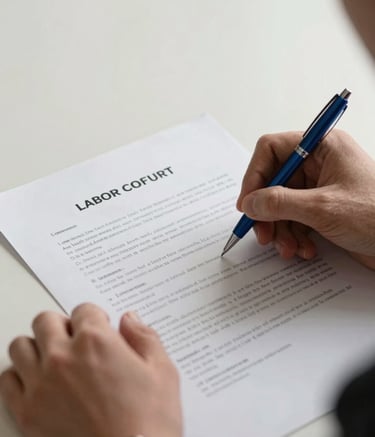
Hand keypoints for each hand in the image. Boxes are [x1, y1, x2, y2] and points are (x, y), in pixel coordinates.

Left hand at [0, 303, 181, 436]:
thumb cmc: (150, 422)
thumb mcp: (162, 372)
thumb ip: (144, 338)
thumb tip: (130, 319)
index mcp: (96, 341)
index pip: (83, 310)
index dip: (95, 318)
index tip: (102, 329)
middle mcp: (63, 356)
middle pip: (45, 320)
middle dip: (63, 325)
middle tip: (77, 341)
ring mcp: (41, 384)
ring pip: (21, 346)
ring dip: (38, 347)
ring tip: (56, 360)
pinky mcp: (27, 413)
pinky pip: (8, 380)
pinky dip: (20, 377)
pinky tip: (40, 384)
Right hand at [236, 130, 374, 269]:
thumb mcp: (322, 208)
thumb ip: (279, 203)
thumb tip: (249, 203)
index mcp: (322, 147)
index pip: (271, 150)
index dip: (254, 175)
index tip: (247, 203)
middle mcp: (319, 164)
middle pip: (273, 182)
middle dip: (267, 212)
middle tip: (264, 235)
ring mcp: (320, 188)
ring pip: (281, 204)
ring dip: (281, 230)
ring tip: (289, 249)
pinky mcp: (323, 210)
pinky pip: (295, 219)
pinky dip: (294, 236)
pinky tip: (305, 250)